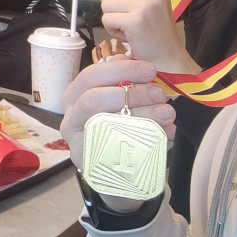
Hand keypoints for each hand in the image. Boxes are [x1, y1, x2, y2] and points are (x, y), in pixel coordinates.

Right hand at [59, 57, 174, 209]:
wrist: (123, 173)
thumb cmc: (122, 128)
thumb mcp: (122, 102)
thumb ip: (123, 82)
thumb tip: (133, 63)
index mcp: (75, 97)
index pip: (90, 76)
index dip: (121, 69)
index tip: (150, 69)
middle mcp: (70, 118)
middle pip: (91, 98)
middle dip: (129, 92)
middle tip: (159, 93)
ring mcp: (78, 143)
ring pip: (104, 123)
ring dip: (139, 115)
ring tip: (166, 112)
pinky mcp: (91, 165)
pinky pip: (117, 149)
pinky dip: (143, 139)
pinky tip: (163, 135)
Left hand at [99, 0, 199, 75]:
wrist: (169, 60)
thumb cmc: (156, 36)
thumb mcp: (152, 5)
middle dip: (111, 4)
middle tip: (124, 18)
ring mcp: (145, 6)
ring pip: (106, 3)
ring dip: (111, 18)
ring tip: (127, 28)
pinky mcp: (135, 21)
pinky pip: (107, 18)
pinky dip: (111, 29)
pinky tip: (126, 35)